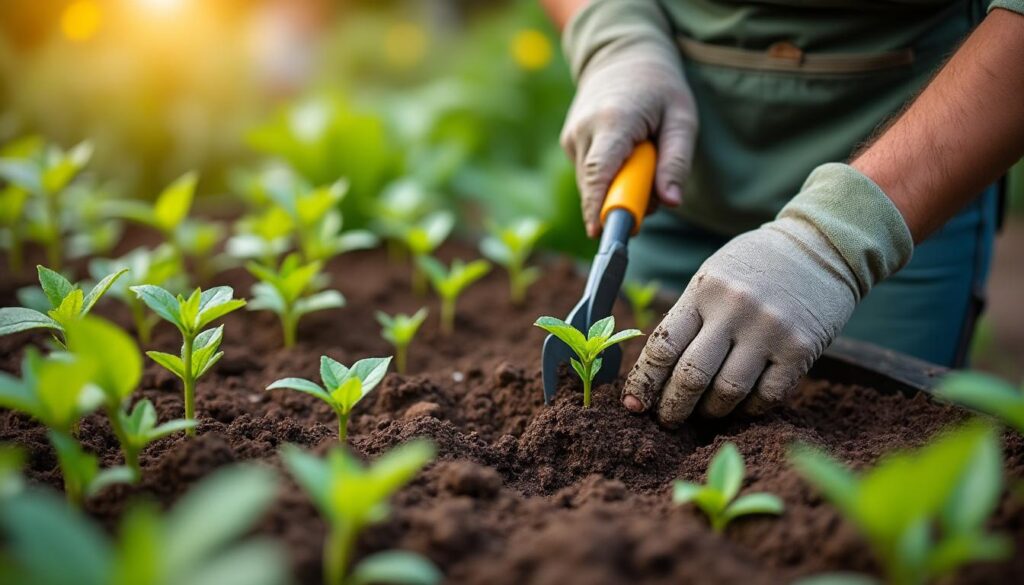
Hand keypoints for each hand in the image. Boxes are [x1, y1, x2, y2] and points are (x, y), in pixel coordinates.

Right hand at [560, 21, 696, 236]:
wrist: (621, 56)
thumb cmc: (659, 88)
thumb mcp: (682, 118)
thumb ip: (677, 161)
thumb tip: (672, 202)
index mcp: (613, 120)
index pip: (601, 171)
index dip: (599, 205)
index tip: (599, 233)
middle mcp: (584, 129)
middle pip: (596, 187)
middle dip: (624, 201)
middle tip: (655, 190)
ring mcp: (572, 137)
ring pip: (591, 185)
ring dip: (617, 188)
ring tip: (640, 162)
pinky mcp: (569, 143)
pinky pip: (589, 177)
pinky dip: (609, 177)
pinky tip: (624, 155)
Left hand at [620, 161, 915, 424]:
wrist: (822, 246)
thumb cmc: (756, 265)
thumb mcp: (713, 276)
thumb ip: (688, 317)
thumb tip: (656, 374)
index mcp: (704, 290)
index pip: (662, 346)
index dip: (643, 382)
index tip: (634, 404)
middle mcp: (735, 310)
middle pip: (691, 376)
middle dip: (672, 407)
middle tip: (667, 421)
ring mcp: (770, 330)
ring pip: (728, 392)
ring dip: (710, 412)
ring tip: (703, 414)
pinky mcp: (801, 349)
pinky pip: (767, 396)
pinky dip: (749, 409)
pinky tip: (741, 406)